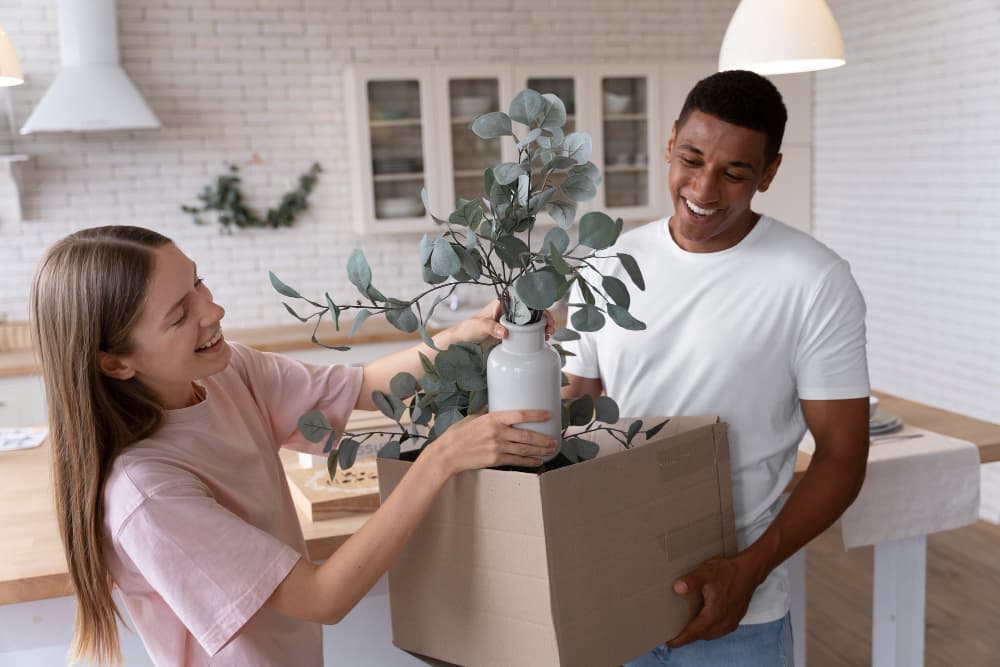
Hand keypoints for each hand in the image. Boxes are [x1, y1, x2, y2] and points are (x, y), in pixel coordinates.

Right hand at [426, 409, 556, 475]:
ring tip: (551, 450)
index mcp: (492, 418)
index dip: (536, 415)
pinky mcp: (495, 460)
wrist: (447, 454)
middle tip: (554, 439)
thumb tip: (495, 404)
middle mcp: (497, 432)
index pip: (520, 414)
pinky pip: (516, 461)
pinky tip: (538, 461)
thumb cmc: (457, 434)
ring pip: (524, 449)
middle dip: (543, 438)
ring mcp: (497, 447)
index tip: (549, 415)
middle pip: (526, 435)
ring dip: (540, 450)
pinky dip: (529, 462)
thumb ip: (486, 412)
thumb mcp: (472, 417)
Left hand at [448, 300, 555, 345]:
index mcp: (503, 304)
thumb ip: (491, 327)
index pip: (524, 301)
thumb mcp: (479, 326)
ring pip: (532, 323)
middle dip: (544, 319)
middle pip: (532, 312)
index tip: (546, 316)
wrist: (464, 342)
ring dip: (542, 328)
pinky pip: (527, 334)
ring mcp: (512, 323)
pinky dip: (535, 336)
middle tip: (550, 329)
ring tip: (548, 335)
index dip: (538, 307)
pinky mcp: (512, 334)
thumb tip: (505, 332)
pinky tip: (541, 341)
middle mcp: (510, 312)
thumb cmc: (468, 329)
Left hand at [665, 554, 761, 647]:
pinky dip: (708, 630)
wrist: (749, 571)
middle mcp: (723, 622)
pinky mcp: (734, 620)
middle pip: (700, 635)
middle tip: (673, 634)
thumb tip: (677, 588)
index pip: (693, 632)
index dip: (680, 639)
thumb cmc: (728, 572)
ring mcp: (731, 623)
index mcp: (714, 614)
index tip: (668, 642)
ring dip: (698, 634)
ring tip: (685, 630)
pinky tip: (702, 623)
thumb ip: (691, 581)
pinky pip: (718, 630)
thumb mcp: (706, 572)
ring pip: (710, 634)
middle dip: (686, 637)